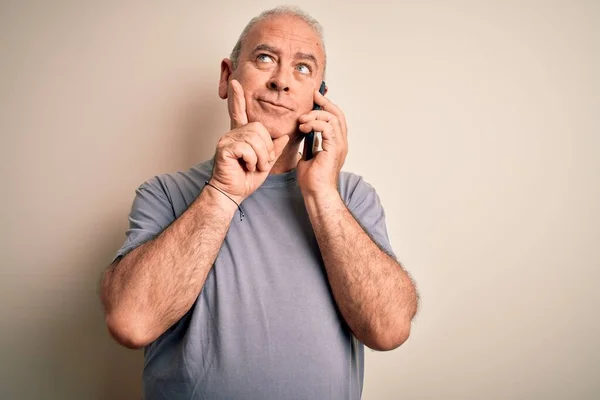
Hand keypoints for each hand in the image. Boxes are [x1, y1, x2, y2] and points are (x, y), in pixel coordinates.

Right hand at [210, 79, 289, 202]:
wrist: (232, 193)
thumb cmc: (245, 179)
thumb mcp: (265, 163)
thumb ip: (274, 149)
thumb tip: (284, 136)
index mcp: (241, 135)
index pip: (239, 112)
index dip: (238, 98)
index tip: (235, 82)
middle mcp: (232, 134)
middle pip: (259, 129)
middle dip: (266, 148)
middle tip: (260, 163)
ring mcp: (226, 140)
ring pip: (255, 139)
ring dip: (260, 157)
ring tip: (253, 166)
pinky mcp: (224, 148)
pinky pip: (246, 148)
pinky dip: (251, 160)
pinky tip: (245, 166)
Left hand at [296, 88, 347, 198]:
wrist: (315, 193)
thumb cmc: (312, 180)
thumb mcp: (308, 156)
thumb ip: (310, 145)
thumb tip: (306, 136)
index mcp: (337, 144)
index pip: (336, 119)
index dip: (327, 106)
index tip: (315, 98)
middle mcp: (341, 143)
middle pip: (338, 114)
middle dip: (324, 103)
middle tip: (312, 97)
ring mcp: (339, 146)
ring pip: (332, 119)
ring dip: (315, 115)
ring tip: (302, 120)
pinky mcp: (334, 149)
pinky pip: (327, 128)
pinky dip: (315, 123)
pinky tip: (304, 127)